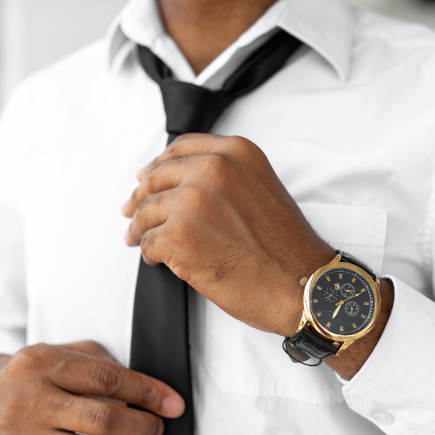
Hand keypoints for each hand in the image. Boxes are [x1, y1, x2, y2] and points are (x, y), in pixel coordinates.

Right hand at [0, 341, 184, 434]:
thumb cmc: (36, 375)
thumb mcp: (64, 352)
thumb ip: (104, 365)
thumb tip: (151, 394)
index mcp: (42, 362)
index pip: (108, 378)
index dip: (148, 393)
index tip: (173, 405)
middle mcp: (28, 400)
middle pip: (102, 420)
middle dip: (141, 427)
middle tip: (154, 428)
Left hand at [122, 134, 334, 336]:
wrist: (302, 285)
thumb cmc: (287, 248)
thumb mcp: (262, 189)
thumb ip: (226, 178)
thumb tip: (183, 185)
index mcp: (235, 153)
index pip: (181, 149)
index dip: (158, 165)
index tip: (146, 177)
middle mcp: (213, 170)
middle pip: (157, 179)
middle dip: (141, 199)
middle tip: (132, 213)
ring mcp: (192, 202)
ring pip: (147, 212)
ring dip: (140, 229)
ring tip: (139, 240)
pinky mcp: (178, 236)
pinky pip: (148, 242)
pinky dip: (148, 253)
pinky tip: (156, 259)